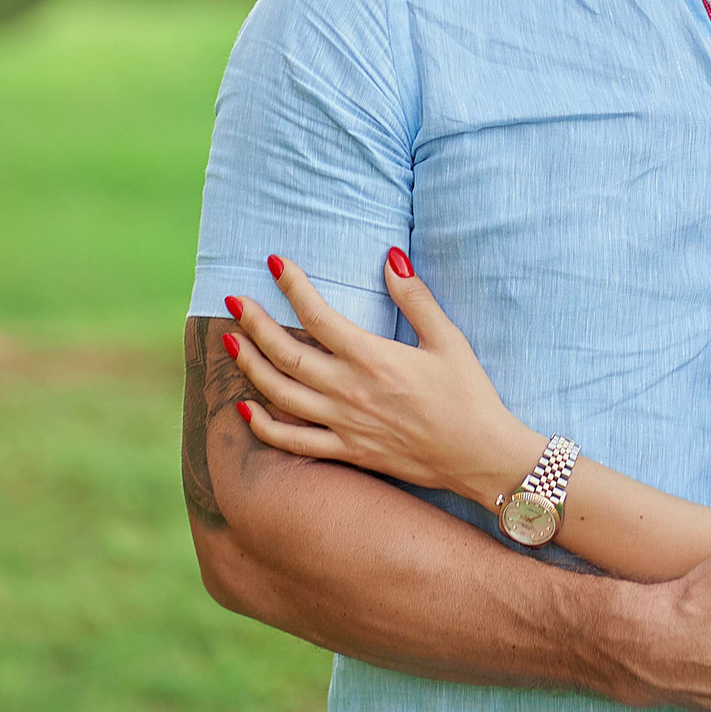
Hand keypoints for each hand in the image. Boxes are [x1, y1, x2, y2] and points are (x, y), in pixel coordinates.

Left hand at [227, 253, 547, 508]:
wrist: (480, 456)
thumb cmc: (468, 395)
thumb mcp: (448, 339)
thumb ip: (416, 297)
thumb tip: (391, 256)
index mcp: (374, 358)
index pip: (318, 316)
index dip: (292, 286)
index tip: (274, 263)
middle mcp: (350, 392)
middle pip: (287, 354)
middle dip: (254, 324)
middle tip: (234, 301)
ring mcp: (344, 425)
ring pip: (281, 395)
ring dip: (250, 367)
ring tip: (230, 343)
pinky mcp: (347, 452)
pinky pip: (293, 442)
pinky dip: (264, 426)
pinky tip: (244, 408)